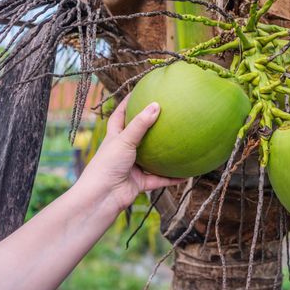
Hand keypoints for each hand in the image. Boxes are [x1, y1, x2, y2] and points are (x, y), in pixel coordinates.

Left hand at [79, 94, 184, 211]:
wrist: (102, 197)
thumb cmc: (107, 165)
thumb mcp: (124, 140)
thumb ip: (140, 124)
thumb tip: (156, 105)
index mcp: (114, 138)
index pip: (119, 117)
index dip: (126, 104)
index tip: (137, 92)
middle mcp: (123, 152)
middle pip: (137, 136)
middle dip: (149, 128)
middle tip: (164, 114)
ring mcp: (132, 168)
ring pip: (151, 159)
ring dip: (164, 155)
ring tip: (180, 145)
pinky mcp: (139, 183)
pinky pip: (159, 179)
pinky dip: (172, 178)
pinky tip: (187, 174)